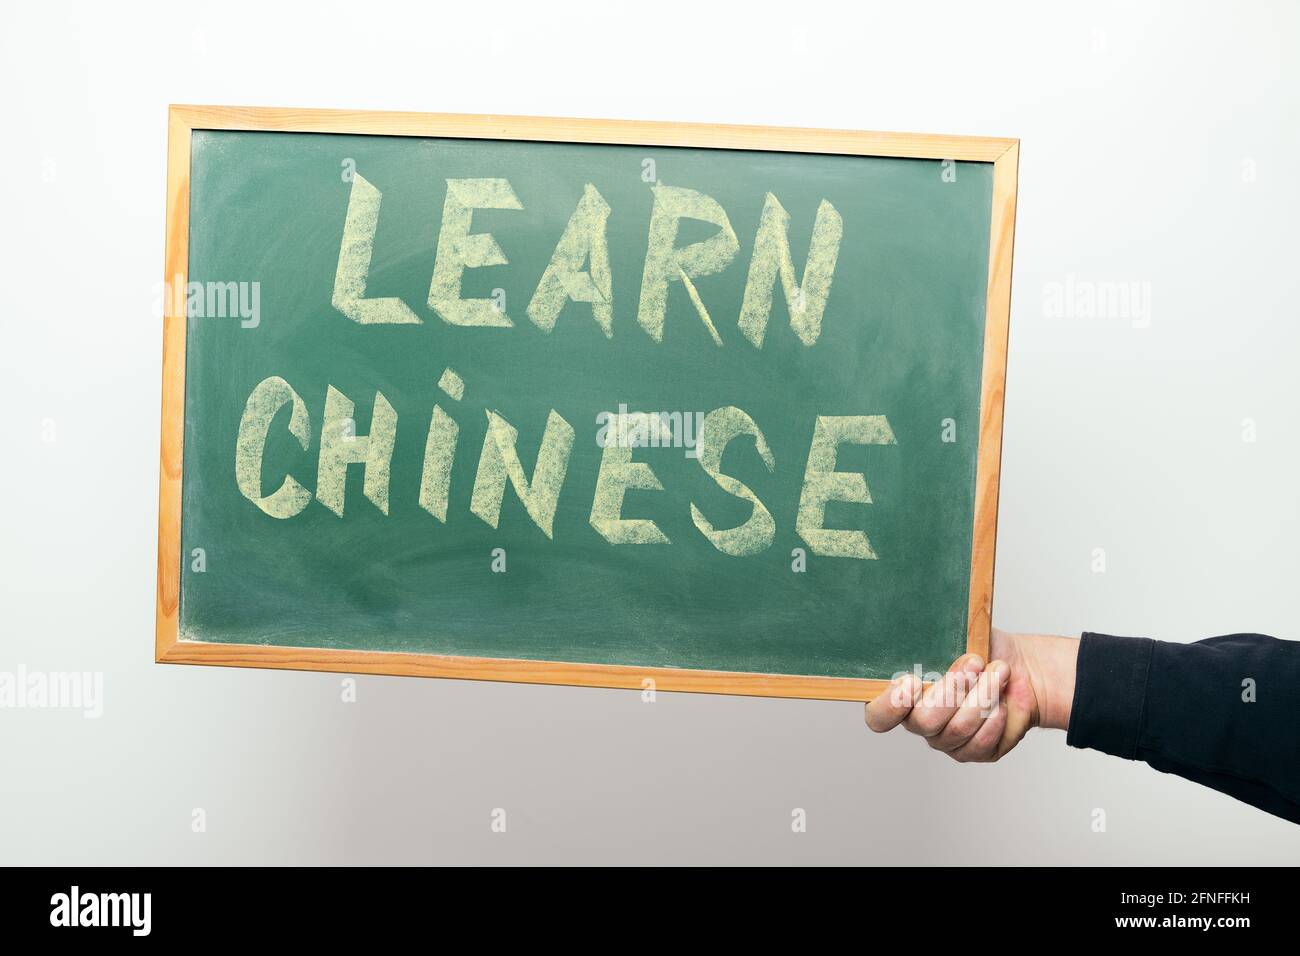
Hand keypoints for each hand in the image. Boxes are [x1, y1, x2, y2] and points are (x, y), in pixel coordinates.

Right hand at [864, 629, 1078, 761]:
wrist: (1021, 665)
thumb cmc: (982, 647)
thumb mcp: (952, 634)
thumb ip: (928, 637)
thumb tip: (913, 625)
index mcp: (903, 694)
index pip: (879, 715)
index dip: (890, 705)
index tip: (911, 680)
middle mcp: (920, 721)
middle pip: (923, 722)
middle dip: (952, 689)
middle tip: (974, 662)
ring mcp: (946, 739)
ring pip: (957, 729)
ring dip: (982, 695)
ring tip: (999, 670)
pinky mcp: (975, 751)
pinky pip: (980, 743)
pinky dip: (995, 715)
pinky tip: (1002, 697)